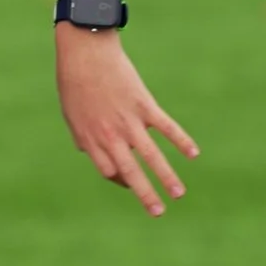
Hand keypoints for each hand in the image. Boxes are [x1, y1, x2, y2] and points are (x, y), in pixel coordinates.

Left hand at [56, 33, 197, 215]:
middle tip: (158, 213)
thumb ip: (83, 137)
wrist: (86, 52)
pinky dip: (181, 140)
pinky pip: (166, 127)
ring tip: (178, 194)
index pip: (110, 172)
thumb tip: (89, 153)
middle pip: (130, 172)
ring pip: (151, 156)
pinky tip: (193, 154)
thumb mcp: (71, 115)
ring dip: (166, 177)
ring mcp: (129, 121)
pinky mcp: (144, 105)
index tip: (131, 181)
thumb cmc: (74, 82)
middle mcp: (111, 136)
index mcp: (91, 140)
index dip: (122, 180)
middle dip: (145, 194)